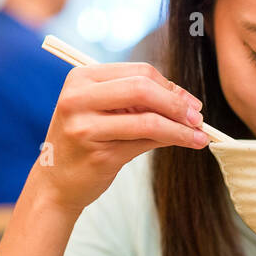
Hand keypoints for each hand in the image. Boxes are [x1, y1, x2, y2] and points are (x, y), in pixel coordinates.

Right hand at [32, 62, 207, 215]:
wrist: (56, 183)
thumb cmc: (86, 143)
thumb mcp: (105, 112)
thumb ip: (140, 102)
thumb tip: (187, 101)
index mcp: (82, 78)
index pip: (139, 72)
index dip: (170, 86)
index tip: (190, 102)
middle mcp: (78, 98)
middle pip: (143, 89)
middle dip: (177, 104)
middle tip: (198, 118)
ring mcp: (85, 127)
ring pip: (148, 119)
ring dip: (181, 128)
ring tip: (200, 135)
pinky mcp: (97, 154)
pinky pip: (144, 143)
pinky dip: (171, 141)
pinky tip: (187, 143)